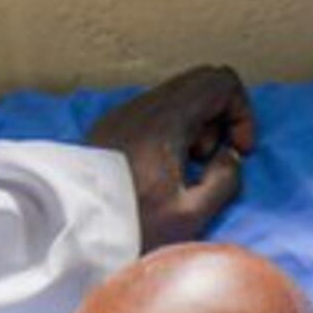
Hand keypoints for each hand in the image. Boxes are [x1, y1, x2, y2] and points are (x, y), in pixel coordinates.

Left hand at [88, 65, 254, 249]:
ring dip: (194, 129)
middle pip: (200, 84)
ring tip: (184, 170)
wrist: (70, 230)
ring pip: (177, 98)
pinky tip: (161, 171)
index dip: (242, 113)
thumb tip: (229, 159)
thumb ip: (224, 181)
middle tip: (208, 162)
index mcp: (167, 119)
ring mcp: (124, 113)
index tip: (237, 152)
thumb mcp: (190, 216)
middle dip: (219, 120)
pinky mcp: (111, 127)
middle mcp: (144, 106)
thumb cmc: (129, 226)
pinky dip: (171, 132)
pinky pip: (154, 113)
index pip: (221, 82)